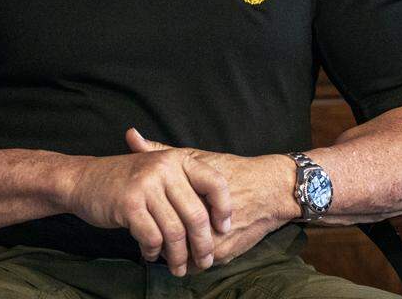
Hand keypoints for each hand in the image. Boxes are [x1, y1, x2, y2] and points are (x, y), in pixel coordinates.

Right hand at [65, 129, 232, 277]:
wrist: (84, 179)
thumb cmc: (127, 180)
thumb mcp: (159, 170)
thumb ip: (186, 187)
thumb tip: (219, 222)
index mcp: (178, 159)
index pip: (215, 183)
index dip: (224, 209)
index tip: (224, 229)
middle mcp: (164, 168)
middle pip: (196, 215)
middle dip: (203, 245)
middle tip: (204, 261)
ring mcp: (146, 185)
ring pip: (175, 232)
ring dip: (178, 256)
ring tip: (177, 267)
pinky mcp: (128, 204)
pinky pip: (152, 238)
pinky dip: (153, 252)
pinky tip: (151, 254)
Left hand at [125, 129, 296, 274]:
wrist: (270, 190)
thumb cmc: (232, 171)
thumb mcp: (196, 158)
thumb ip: (161, 151)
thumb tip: (131, 136)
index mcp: (188, 193)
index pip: (151, 214)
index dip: (143, 215)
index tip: (142, 211)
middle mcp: (200, 220)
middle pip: (163, 237)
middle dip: (157, 236)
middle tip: (153, 228)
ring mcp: (211, 240)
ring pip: (178, 255)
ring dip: (173, 252)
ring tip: (170, 238)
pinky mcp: (222, 255)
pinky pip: (195, 264)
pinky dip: (190, 258)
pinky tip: (189, 246)